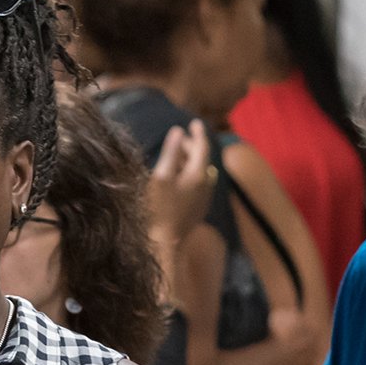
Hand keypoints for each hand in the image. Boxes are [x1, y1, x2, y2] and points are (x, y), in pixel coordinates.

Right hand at [148, 123, 214, 242]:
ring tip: (178, 156)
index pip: (202, 147)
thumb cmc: (158, 208)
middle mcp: (206, 185)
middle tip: (180, 139)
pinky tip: (179, 177)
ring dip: (192, 160)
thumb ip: (171, 152)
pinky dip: (192, 173)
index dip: (198, 133)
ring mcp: (204, 198)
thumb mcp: (161, 176)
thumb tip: (178, 130)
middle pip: (203, 159)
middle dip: (193, 146)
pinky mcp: (199, 208)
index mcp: (198, 174)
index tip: (194, 122)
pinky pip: (200, 183)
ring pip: (202, 171)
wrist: (166, 242)